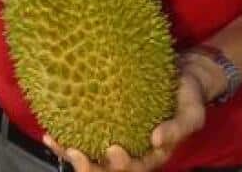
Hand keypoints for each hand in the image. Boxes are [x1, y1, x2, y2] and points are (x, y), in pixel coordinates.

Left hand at [42, 70, 206, 170]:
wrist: (181, 77)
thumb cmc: (187, 97)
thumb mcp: (191, 113)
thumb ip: (178, 128)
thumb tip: (156, 140)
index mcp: (153, 155)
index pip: (135, 168)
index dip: (121, 165)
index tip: (112, 148)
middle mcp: (132, 153)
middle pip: (108, 170)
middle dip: (90, 167)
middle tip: (75, 152)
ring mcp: (117, 142)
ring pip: (92, 159)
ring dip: (71, 156)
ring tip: (56, 143)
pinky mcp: (103, 128)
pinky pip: (84, 140)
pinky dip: (66, 140)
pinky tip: (50, 134)